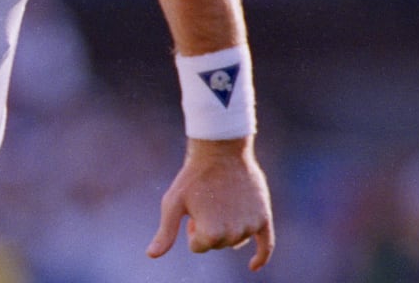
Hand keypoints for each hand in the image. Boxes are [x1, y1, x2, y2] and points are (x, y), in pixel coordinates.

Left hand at [147, 137, 273, 270]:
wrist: (221, 150)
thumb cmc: (193, 176)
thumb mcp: (173, 203)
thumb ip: (166, 232)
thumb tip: (151, 255)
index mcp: (211, 234)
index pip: (198, 246)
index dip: (192, 228)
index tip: (192, 208)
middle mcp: (234, 234)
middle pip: (216, 244)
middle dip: (208, 228)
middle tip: (205, 203)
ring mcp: (251, 226)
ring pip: (234, 240)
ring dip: (226, 229)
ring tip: (219, 203)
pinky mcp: (264, 217)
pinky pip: (266, 245)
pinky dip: (260, 257)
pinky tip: (253, 267)